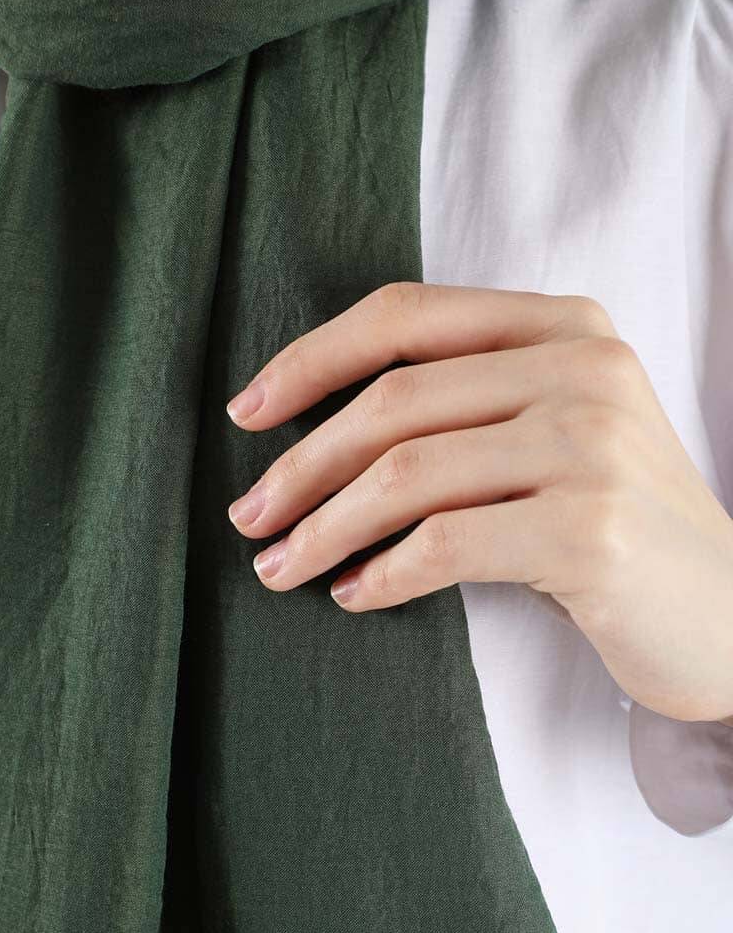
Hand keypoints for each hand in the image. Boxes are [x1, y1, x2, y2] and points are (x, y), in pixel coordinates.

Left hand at [225, 283, 732, 724]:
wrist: (730, 615)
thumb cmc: (620, 526)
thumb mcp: (559, 435)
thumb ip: (472, 404)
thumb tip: (318, 438)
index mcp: (566, 328)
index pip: (407, 317)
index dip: (310, 360)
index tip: (249, 413)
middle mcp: (583, 370)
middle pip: (393, 401)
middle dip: (299, 465)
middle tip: (249, 517)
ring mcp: (591, 447)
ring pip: (406, 474)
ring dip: (322, 528)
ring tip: (279, 568)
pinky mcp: (589, 530)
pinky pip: (444, 545)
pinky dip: (381, 574)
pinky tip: (353, 595)